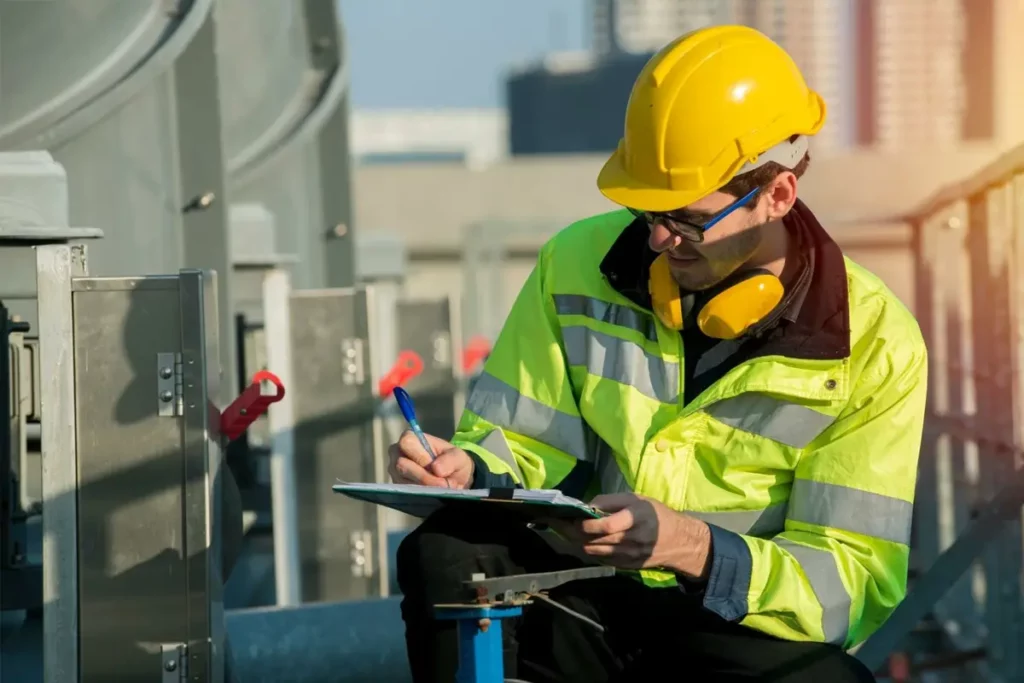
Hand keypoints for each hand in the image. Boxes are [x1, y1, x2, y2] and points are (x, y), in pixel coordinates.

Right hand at [387, 430, 474, 488]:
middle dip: (424, 477)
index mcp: (410, 438)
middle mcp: (397, 454)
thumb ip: (450, 460)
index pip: (407, 443)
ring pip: (402, 481)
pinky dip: (420, 495)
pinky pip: (404, 493)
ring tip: (439, 488)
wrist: (452, 478)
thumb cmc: (452, 461)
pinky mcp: (396, 486)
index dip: (421, 457)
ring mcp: (395, 471)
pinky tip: (431, 495)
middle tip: (442, 484)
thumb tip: (436, 469)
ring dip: (423, 488)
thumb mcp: (458, 458)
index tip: (436, 468)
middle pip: (401, 465)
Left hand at [566, 493, 711, 575]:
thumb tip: (587, 506)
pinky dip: (588, 549)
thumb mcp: (637, 499)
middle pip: (594, 540)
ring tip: (566, 530)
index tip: (570, 516)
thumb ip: (611, 501)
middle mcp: (630, 540)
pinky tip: (583, 540)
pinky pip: (600, 559)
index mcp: (634, 519)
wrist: (678, 542)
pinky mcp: (625, 566)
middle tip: (556, 522)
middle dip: (571, 532)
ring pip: (592, 552)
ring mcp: (627, 557)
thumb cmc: (655, 514)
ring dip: (576, 542)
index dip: (585, 524)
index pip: (605, 526)